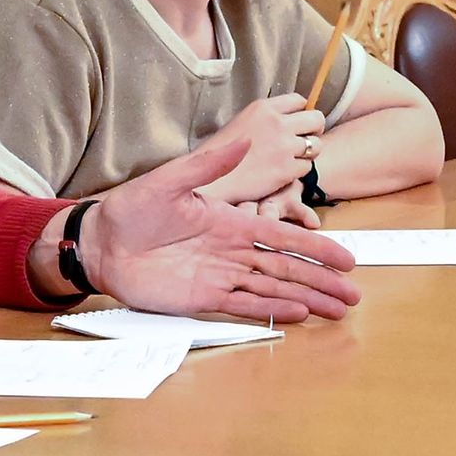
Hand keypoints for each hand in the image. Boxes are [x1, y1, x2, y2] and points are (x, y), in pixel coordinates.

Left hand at [85, 137, 360, 320]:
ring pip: (273, 288)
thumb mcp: (170, 180)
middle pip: (287, 267)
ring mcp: (220, 276)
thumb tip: (245, 140)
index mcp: (231, 222)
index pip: (283, 236)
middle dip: (322, 280)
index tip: (346, 257)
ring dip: (306, 298)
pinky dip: (271, 310)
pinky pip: (244, 305)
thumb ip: (208, 165)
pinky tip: (298, 314)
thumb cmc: (132, 208)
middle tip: (354, 294)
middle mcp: (233, 251)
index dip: (316, 247)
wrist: (101, 241)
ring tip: (337, 310)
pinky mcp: (202, 297)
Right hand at [196, 93, 324, 204]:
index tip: (296, 123)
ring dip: (309, 153)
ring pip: (316, 145)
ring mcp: (284, 147)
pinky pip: (307, 167)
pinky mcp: (286, 170)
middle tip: (303, 141)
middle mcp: (277, 123)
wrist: (210, 180)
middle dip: (313, 130)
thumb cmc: (220, 153)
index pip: (299, 100)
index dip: (301, 112)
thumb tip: (288, 118)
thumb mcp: (242, 121)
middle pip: (316, 119)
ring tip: (293, 158)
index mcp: (263, 108)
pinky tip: (284, 173)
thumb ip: (266, 117)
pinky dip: (299, 171)